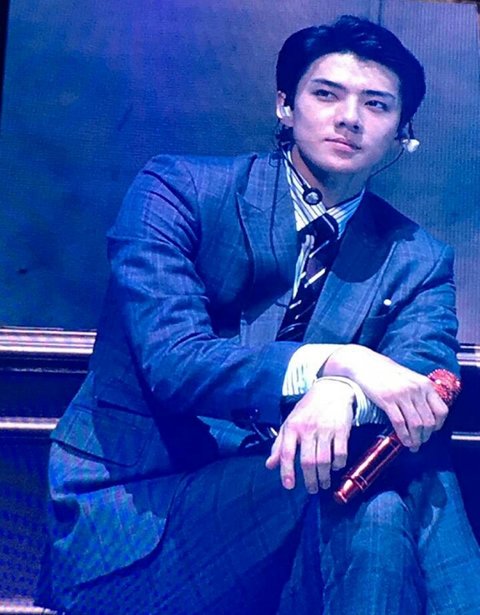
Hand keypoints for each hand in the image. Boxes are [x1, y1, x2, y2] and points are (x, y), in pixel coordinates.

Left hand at [265, 379, 354, 492]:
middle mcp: (308, 428)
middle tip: (312, 489)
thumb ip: (279, 444)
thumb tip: (270, 465)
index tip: (289, 486)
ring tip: (324, 483)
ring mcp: (326, 429)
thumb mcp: (290, 422)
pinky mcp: (341, 430)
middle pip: (308, 461)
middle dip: (310, 480)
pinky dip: (338, 464)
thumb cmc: (308, 408)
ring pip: (324, 461)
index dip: (286, 471)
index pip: (286, 452)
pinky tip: (335, 467)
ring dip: (324, 477)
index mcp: (292, 427)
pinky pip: (341, 454)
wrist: (331, 389)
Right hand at [323, 345, 448, 450]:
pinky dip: (403, 435)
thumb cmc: (385, 371)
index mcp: (424, 384)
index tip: (432, 431)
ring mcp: (401, 394)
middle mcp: (416, 389)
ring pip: (415, 424)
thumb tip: (425, 412)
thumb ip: (419, 391)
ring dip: (415, 439)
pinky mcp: (387, 400)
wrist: (364, 363)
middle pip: (428, 421)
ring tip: (412, 445)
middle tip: (420, 442)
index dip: (438, 425)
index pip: (441, 410)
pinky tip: (402, 440)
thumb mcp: (409, 377)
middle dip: (426, 436)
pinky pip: (399, 423)